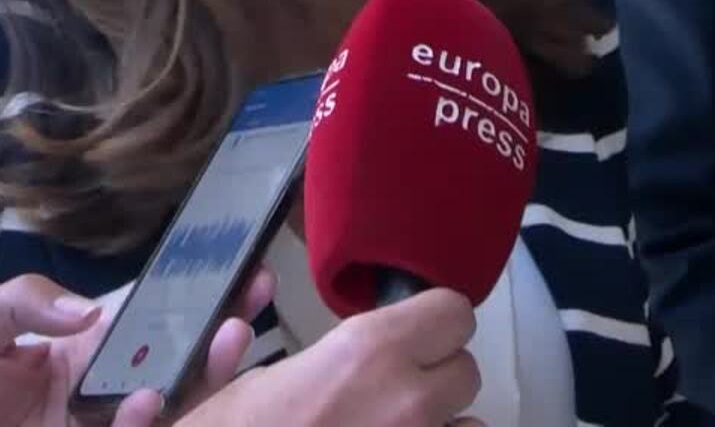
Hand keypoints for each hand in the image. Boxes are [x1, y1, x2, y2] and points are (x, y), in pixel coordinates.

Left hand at [0, 267, 274, 426]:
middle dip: (223, 328)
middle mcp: (104, 390)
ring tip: (230, 338)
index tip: (233, 265)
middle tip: (255, 297)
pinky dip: (145, 420)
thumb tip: (91, 310)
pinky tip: (148, 400)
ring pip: (172, 402)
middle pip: (178, 357)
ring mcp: (101, 426)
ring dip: (206, 371)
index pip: (149, 315)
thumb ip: (22, 302)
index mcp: (84, 347)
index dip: (192, 293)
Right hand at [174, 287, 484, 426]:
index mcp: (368, 351)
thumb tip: (256, 299)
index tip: (410, 336)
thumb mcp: (244, 388)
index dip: (432, 323)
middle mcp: (409, 397)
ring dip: (441, 425)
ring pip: (470, 425)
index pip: (454, 312)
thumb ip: (283, 346)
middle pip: (466, 372)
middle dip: (435, 378)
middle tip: (394, 390)